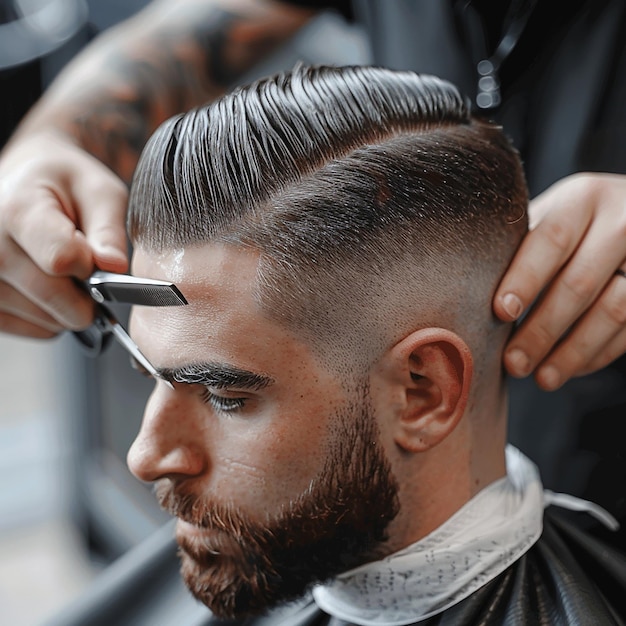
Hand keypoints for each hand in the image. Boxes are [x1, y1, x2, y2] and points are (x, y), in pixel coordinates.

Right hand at [0, 132, 128, 337]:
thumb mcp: (98, 193)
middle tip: (90, 271)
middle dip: (87, 294)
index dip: (91, 266)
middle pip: (53, 296)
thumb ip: (109, 231)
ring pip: (46, 319)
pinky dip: (54, 317)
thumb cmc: (63, 186)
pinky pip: (35, 330)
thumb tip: (114, 267)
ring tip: (63, 271)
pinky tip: (50, 287)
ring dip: (70, 306)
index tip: (96, 255)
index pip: (61, 259)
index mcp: (17, 209)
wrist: (24, 184)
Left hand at [493, 172, 625, 389]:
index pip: (551, 240)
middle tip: (513, 363)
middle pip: (580, 282)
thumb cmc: (570, 223)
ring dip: (574, 351)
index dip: (525, 279)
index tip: (501, 313)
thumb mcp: (549, 217)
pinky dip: (599, 353)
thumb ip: (520, 246)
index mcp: (582, 199)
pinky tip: (570, 368)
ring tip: (543, 379)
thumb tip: (468, 297)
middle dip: (543, 329)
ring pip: (614, 310)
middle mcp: (621, 221)